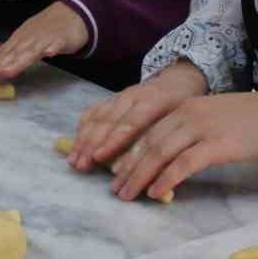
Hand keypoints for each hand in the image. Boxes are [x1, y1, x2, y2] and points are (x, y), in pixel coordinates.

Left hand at [0, 1, 90, 81]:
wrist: (72, 12)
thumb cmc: (48, 28)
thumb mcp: (27, 37)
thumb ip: (12, 48)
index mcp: (21, 39)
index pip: (5, 53)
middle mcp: (30, 38)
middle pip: (14, 54)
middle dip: (0, 65)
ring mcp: (46, 38)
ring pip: (32, 51)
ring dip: (20, 61)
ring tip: (7, 72)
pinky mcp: (62, 38)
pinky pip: (57, 44)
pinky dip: (53, 48)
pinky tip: (49, 53)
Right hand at [66, 61, 207, 173]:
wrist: (177, 80)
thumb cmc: (182, 107)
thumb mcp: (183, 123)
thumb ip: (169, 146)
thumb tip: (155, 178)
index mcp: (154, 102)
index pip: (130, 123)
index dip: (113, 141)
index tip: (98, 157)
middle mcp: (133, 97)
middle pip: (108, 121)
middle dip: (92, 145)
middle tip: (81, 165)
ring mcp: (120, 96)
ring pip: (97, 117)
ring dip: (83, 140)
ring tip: (74, 161)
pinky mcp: (112, 98)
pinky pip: (93, 111)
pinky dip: (83, 127)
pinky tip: (76, 143)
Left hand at [108, 88, 257, 203]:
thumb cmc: (250, 120)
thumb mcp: (211, 119)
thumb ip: (189, 133)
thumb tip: (167, 158)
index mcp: (184, 107)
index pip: (147, 130)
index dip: (127, 151)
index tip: (112, 171)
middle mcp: (187, 114)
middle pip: (148, 142)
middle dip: (127, 167)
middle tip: (114, 189)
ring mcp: (201, 128)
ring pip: (160, 152)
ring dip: (140, 175)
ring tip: (127, 194)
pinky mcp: (217, 144)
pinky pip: (184, 163)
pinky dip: (167, 178)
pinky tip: (156, 192)